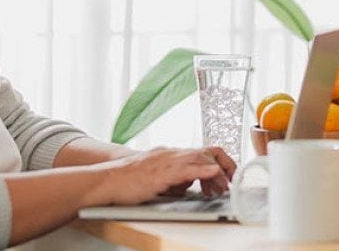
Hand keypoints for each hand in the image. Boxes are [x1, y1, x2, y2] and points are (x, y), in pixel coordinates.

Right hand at [98, 146, 235, 205]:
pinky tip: (213, 174)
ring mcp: (167, 160)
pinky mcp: (161, 172)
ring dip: (217, 174)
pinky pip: (187, 168)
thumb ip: (176, 179)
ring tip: (223, 187)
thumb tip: (190, 185)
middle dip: (226, 165)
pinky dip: (202, 171)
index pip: (205, 151)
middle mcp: (173, 153)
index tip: (229, 176)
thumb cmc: (129, 180)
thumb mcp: (159, 178)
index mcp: (173, 154)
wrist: (106, 180)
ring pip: (201, 159)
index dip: (221, 162)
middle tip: (232, 182)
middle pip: (209, 151)